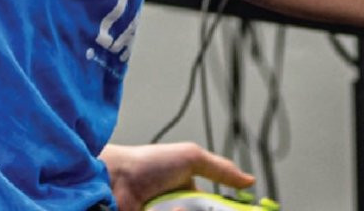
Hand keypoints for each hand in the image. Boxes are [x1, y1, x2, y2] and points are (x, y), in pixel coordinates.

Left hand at [98, 142, 254, 210]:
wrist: (113, 178)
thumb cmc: (149, 163)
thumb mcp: (193, 158)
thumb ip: (222, 170)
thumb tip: (250, 181)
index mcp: (190, 197)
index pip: (215, 209)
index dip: (228, 209)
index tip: (243, 209)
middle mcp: (177, 210)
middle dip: (203, 209)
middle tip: (187, 204)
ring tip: (171, 206)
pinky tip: (162, 209)